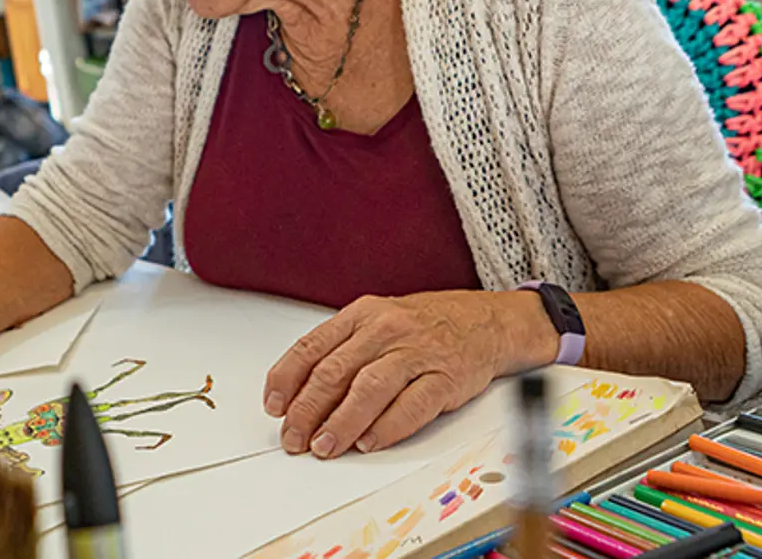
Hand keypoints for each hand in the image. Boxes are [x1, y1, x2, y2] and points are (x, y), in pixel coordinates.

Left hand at [262, 291, 556, 457]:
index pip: (312, 347)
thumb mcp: (378, 322)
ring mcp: (417, 352)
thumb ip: (342, 352)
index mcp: (362, 314)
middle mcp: (386, 329)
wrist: (487, 321)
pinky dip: (387, 427)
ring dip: (342, 422)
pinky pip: (412, 404)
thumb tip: (301, 396)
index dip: (287, 379)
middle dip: (307, 410)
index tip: (274, 407)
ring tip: (325, 446)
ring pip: (369, 388)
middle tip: (294, 439)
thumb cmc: (426, 326)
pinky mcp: (446, 377)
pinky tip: (369, 443)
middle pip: (336, 371)